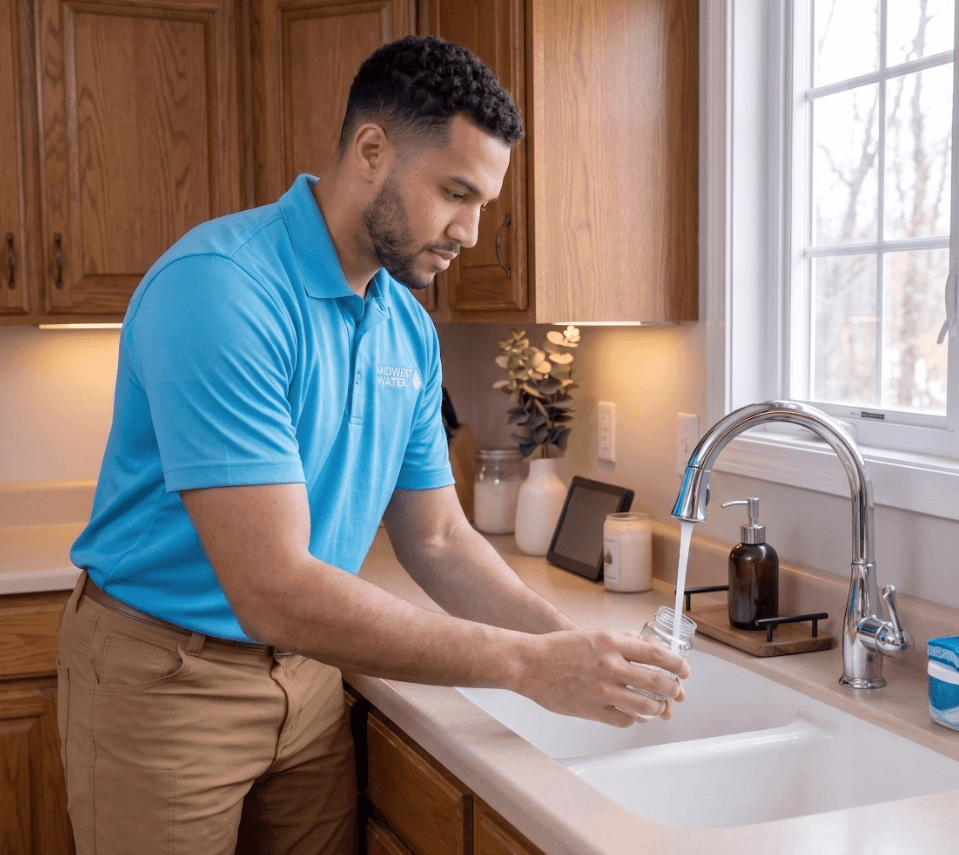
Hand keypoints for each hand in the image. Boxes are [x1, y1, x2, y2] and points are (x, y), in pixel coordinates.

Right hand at [514, 628, 689, 726]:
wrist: (531, 664)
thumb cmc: (558, 648)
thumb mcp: (594, 634)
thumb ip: (621, 640)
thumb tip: (646, 648)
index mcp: (612, 643)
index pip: (657, 655)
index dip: (677, 665)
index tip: (684, 670)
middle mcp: (611, 666)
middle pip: (657, 683)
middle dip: (673, 690)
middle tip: (677, 692)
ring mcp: (603, 691)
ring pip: (646, 705)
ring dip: (658, 708)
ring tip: (660, 707)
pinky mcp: (593, 710)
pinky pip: (625, 720)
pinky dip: (635, 719)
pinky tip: (635, 715)